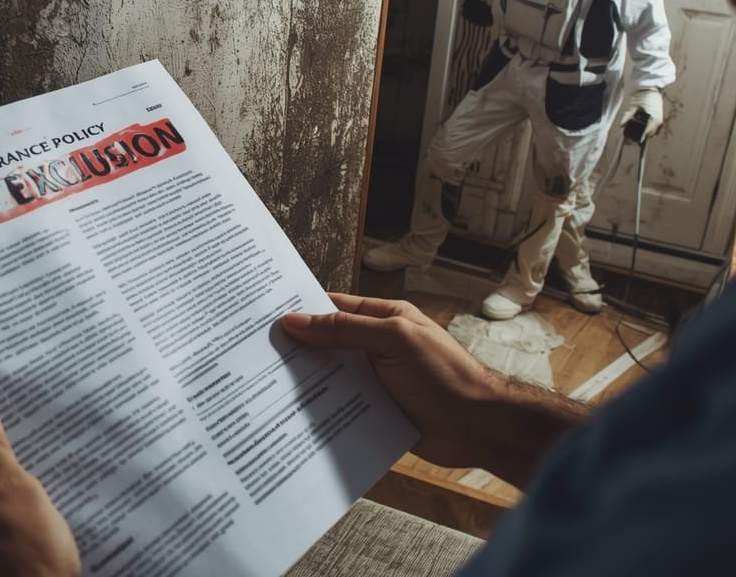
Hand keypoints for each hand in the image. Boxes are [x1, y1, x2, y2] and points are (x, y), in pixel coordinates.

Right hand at [281, 292, 499, 467]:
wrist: (479, 427)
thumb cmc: (445, 375)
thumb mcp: (393, 340)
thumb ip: (345, 329)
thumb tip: (296, 321)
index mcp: (384, 319)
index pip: (334, 308)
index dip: (303, 311)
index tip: (267, 317)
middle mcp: (377, 348)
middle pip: (328, 345)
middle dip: (298, 351)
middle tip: (256, 355)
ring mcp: (376, 382)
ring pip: (332, 379)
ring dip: (307, 384)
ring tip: (265, 388)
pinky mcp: (376, 413)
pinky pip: (342, 409)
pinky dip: (323, 413)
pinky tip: (295, 418)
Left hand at [620, 87, 664, 140]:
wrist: (651, 88)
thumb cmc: (643, 96)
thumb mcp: (634, 107)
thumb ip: (627, 116)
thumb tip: (621, 125)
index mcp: (654, 119)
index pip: (647, 133)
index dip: (642, 138)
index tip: (636, 142)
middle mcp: (658, 121)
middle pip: (650, 134)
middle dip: (642, 136)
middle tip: (633, 137)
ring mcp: (659, 119)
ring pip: (653, 131)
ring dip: (646, 132)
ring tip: (636, 130)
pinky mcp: (658, 117)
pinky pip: (654, 127)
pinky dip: (648, 127)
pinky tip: (641, 124)